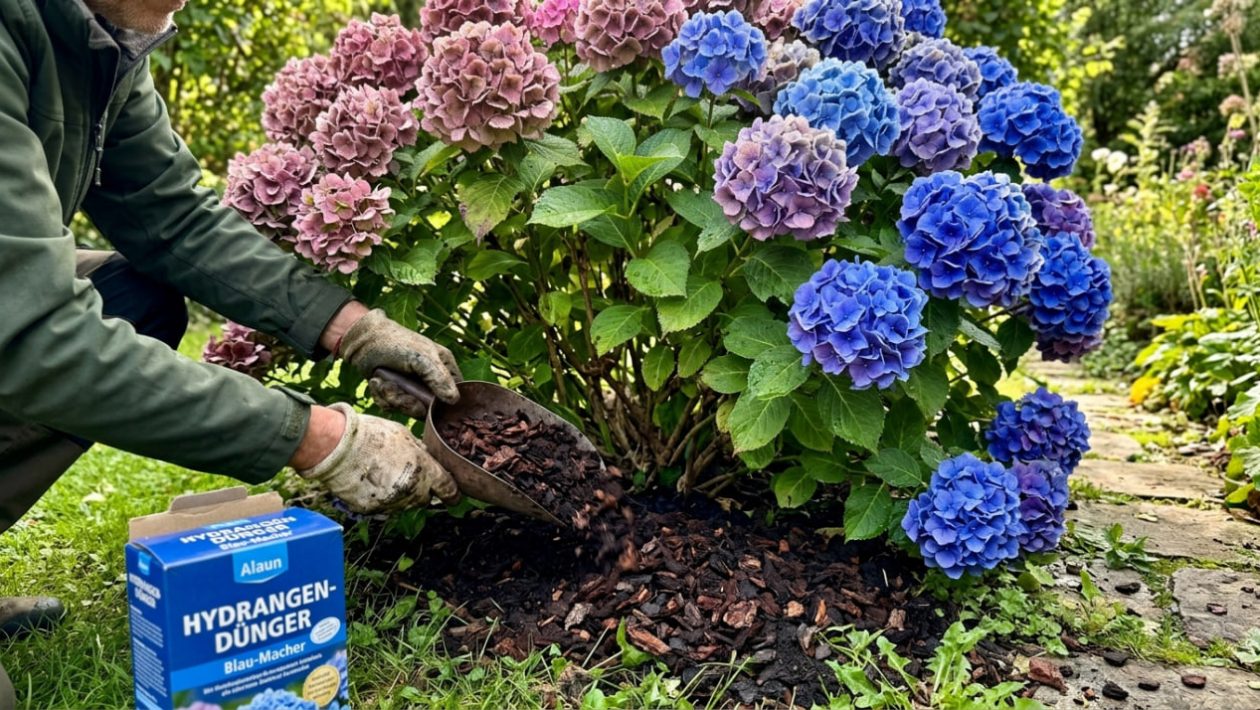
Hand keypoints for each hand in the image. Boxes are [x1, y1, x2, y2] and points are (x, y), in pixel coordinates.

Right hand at [296, 403, 459, 512]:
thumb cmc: (371, 434)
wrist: (338, 446)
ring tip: (385, 474)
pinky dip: (381, 498)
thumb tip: (427, 457)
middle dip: (423, 491)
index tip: (454, 496)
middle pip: (425, 499)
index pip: (448, 490)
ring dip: (402, 495)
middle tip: (410, 476)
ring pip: (405, 505)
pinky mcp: (373, 509)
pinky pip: (383, 507)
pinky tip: (370, 481)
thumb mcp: (404, 435)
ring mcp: (392, 502)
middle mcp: (412, 490)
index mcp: (424, 470)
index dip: (453, 494)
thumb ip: (419, 451)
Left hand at [338, 309, 461, 416]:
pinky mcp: (396, 393)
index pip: (454, 395)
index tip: (425, 401)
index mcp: (444, 368)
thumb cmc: (395, 342)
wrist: (362, 341)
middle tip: (393, 389)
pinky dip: (381, 397)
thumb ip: (438, 378)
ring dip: (392, 398)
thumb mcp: (420, 358)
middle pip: (428, 408)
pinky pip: (393, 407)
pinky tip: (376, 382)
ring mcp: (413, 388)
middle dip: (408, 402)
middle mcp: (430, 380)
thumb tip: (454, 400)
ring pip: (409, 409)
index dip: (441, 404)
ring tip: (382, 383)